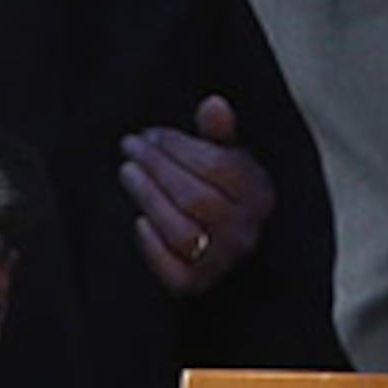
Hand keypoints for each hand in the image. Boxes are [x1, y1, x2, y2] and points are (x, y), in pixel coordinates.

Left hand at [124, 96, 271, 295]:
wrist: (216, 245)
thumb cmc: (217, 191)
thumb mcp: (225, 158)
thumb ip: (218, 133)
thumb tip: (214, 103)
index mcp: (259, 195)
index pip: (219, 166)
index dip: (179, 147)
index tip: (151, 134)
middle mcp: (246, 232)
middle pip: (196, 197)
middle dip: (157, 167)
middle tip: (130, 147)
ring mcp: (222, 261)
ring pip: (182, 231)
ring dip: (149, 198)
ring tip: (127, 172)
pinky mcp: (194, 284)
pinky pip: (172, 269)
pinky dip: (151, 245)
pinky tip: (139, 221)